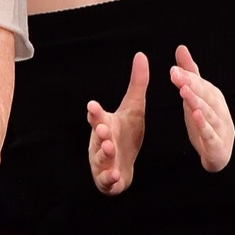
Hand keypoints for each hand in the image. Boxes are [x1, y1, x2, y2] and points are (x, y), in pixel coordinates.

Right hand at [86, 52, 147, 194]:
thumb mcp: (134, 108)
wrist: (122, 166)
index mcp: (104, 124)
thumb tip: (141, 55)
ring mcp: (102, 161)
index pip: (97, 116)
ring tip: (109, 148)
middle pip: (97, 137)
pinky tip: (116, 175)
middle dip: (99, 133)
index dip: (95, 112)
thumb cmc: (125, 134)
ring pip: (101, 158)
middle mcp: (100, 142)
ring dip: (104, 153)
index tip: (93, 105)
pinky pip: (107, 179)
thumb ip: (137, 84)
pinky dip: (110, 177)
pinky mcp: (108, 178)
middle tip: (103, 130)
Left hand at [170, 45, 234, 171]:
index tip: (173, 69)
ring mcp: (218, 126)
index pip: (199, 83)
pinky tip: (195, 116)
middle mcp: (217, 108)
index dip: (186, 76)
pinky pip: (210, 133)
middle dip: (190, 84)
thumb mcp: (198, 95)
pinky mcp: (216, 143)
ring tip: (184, 91)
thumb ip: (190, 72)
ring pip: (208, 112)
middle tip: (175, 75)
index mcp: (212, 95)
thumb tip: (181, 48)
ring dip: (196, 101)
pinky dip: (203, 125)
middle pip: (204, 94)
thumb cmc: (208, 120)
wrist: (223, 152)